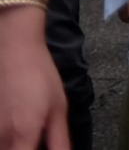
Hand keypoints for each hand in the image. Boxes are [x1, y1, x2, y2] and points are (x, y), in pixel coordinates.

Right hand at [0, 16, 68, 149]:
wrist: (15, 52)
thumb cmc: (40, 78)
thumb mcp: (58, 109)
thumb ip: (59, 140)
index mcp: (23, 135)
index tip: (43, 148)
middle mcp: (2, 137)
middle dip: (28, 149)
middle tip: (40, 141)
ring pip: (5, 147)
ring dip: (20, 144)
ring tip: (33, 135)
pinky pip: (1, 140)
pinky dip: (11, 141)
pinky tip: (22, 133)